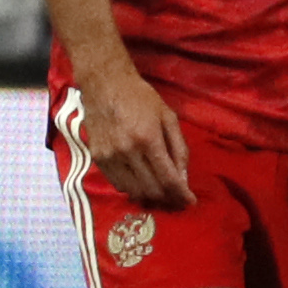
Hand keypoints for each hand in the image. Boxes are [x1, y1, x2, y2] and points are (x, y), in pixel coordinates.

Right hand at [79, 63, 195, 209]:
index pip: (167, 178)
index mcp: (149, 139)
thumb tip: (183, 177)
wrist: (106, 86)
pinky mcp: (97, 158)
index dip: (180, 194)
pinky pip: (117, 184)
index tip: (190, 201)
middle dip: (168, 198)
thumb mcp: (168, 117)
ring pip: (133, 190)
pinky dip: (132, 188)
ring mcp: (110, 157)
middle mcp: (127, 151)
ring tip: (162, 194)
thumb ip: (179, 147)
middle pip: (151, 188)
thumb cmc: (142, 98)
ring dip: (150, 196)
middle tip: (178, 199)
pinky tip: (142, 183)